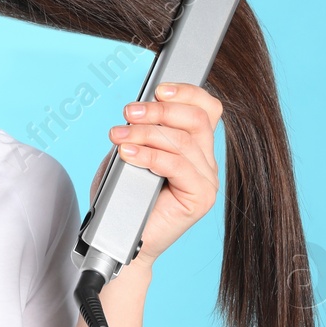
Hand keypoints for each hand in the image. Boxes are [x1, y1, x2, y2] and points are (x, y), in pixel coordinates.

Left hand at [89, 81, 222, 263]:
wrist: (118, 236)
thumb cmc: (122, 196)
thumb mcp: (131, 150)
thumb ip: (143, 129)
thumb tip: (142, 107)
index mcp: (194, 145)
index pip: (206, 108)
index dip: (186, 93)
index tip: (157, 90)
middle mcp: (205, 160)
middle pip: (197, 119)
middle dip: (160, 111)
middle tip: (129, 113)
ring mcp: (206, 180)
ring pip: (183, 141)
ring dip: (146, 133)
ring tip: (119, 136)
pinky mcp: (201, 198)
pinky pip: (178, 166)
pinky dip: (150, 155)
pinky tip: (129, 153)